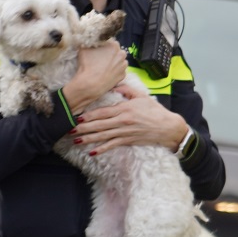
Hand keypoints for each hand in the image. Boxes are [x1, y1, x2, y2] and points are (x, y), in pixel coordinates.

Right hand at [62, 42, 128, 106]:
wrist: (91, 84)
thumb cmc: (87, 64)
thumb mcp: (84, 48)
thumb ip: (90, 42)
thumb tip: (90, 40)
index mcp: (114, 45)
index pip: (110, 41)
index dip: (103, 45)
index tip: (98, 49)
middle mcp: (122, 54)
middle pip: (116, 50)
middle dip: (110, 52)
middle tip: (101, 58)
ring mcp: (124, 65)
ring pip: (119, 60)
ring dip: (114, 61)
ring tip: (104, 66)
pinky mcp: (124, 75)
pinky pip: (119, 70)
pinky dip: (115, 70)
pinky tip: (107, 73)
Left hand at [71, 83, 188, 154]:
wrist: (168, 127)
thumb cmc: (156, 111)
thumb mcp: (142, 96)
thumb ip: (127, 90)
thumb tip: (114, 84)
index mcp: (124, 109)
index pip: (102, 112)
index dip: (88, 116)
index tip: (76, 117)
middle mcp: (122, 121)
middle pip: (99, 125)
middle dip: (83, 128)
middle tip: (69, 130)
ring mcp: (125, 132)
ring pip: (103, 136)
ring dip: (88, 139)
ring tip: (76, 140)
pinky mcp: (128, 140)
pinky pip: (112, 145)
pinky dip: (102, 149)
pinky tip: (92, 152)